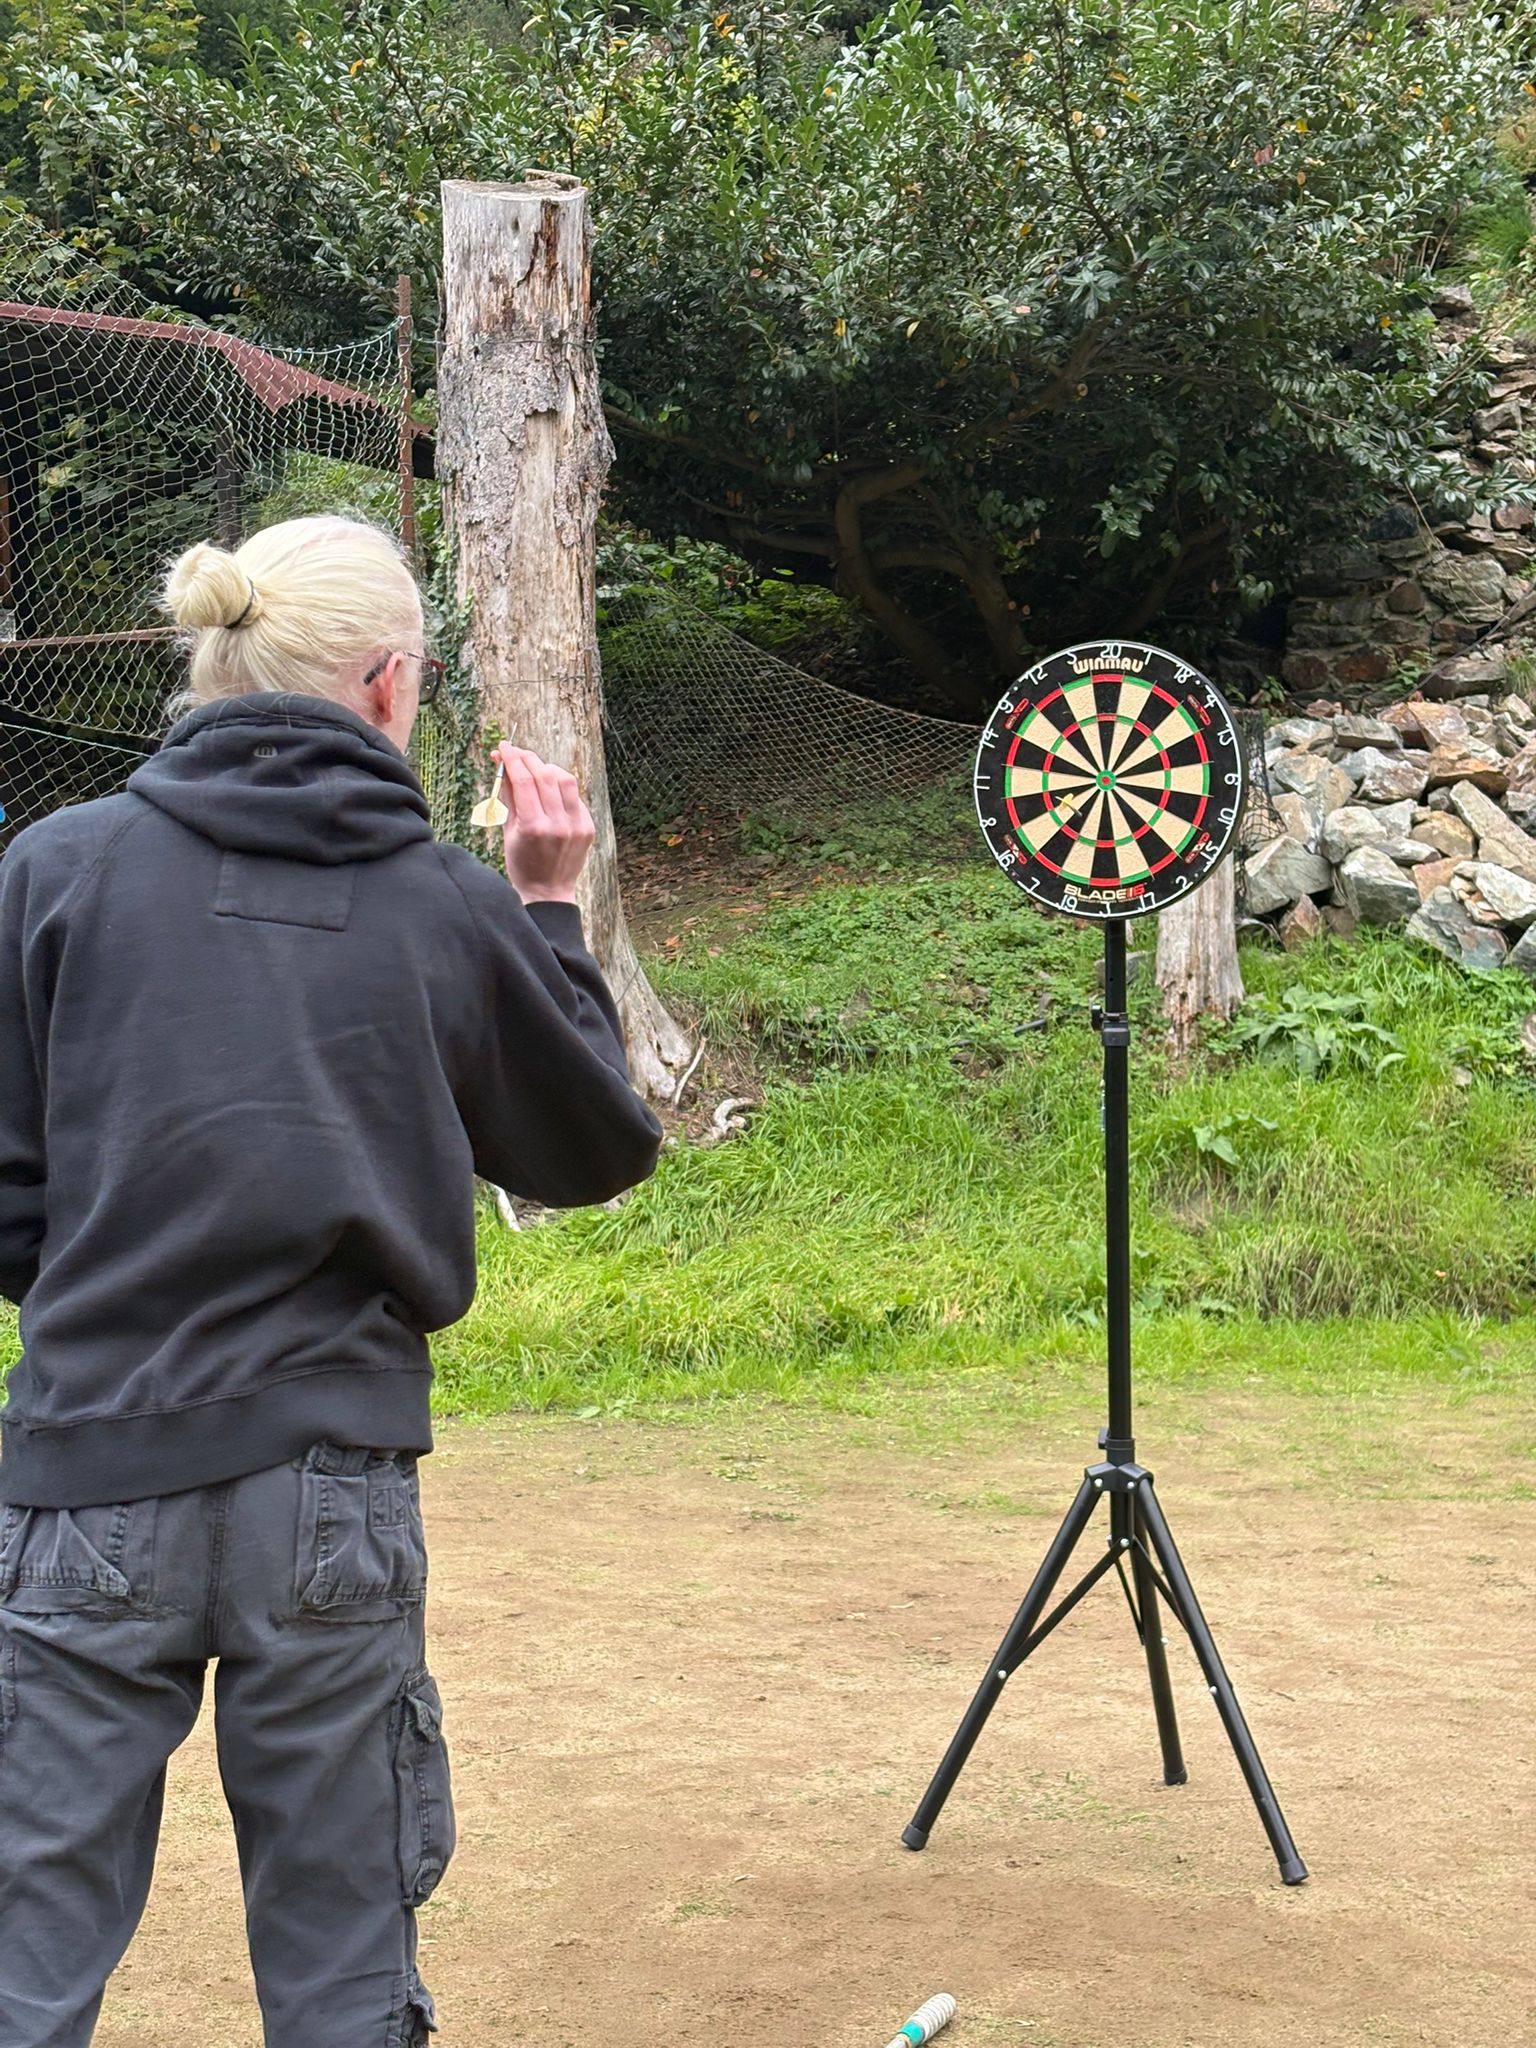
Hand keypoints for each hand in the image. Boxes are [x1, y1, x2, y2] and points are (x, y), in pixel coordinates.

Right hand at [491, 744, 595, 904]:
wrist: (548, 892)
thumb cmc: (522, 864)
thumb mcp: (508, 832)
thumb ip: (508, 796)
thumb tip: (504, 765)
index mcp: (533, 826)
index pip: (523, 780)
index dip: (512, 758)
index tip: (504, 747)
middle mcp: (558, 824)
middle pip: (544, 775)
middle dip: (528, 758)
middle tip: (516, 753)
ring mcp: (576, 826)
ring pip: (564, 779)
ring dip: (547, 768)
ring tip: (535, 770)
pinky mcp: (588, 827)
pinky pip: (575, 796)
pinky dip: (561, 787)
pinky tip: (550, 790)